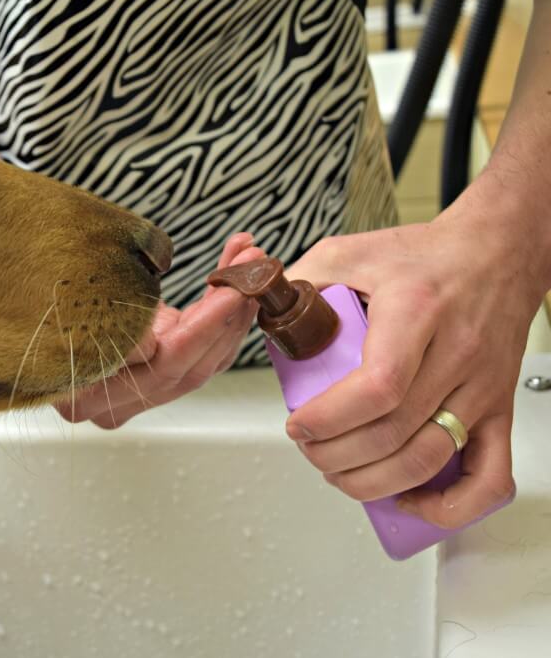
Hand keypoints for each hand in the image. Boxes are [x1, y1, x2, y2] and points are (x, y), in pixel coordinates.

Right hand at [55, 233, 262, 428]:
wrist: (18, 303)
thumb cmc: (35, 304)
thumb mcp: (70, 308)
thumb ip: (117, 333)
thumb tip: (152, 347)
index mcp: (88, 394)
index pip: (165, 364)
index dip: (205, 326)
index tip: (233, 288)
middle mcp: (117, 404)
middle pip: (193, 365)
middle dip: (230, 312)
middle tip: (252, 267)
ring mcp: (139, 392)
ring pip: (204, 360)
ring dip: (233, 309)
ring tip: (248, 262)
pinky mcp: (153, 374)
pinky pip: (198, 351)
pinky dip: (220, 314)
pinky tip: (233, 275)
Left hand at [286, 178, 548, 527]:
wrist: (496, 251)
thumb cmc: (423, 255)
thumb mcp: (350, 251)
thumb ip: (300, 280)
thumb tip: (257, 307)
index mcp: (415, 311)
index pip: (377, 387)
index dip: (329, 420)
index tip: (297, 426)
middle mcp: (455, 352)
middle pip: (394, 432)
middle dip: (336, 455)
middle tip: (309, 448)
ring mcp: (481, 386)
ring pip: (430, 459)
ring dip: (373, 481)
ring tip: (338, 470)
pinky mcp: (499, 408)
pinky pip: (490, 476)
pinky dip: (449, 505)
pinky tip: (409, 498)